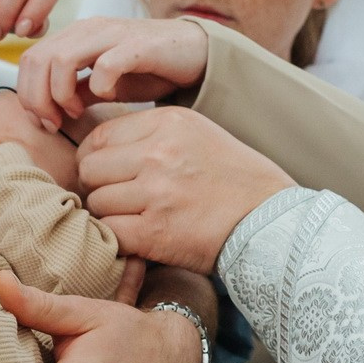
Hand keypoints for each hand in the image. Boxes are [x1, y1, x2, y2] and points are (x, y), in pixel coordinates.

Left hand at [15, 17, 209, 128]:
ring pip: (61, 59)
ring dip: (60, 93)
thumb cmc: (150, 68)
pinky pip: (105, 63)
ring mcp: (112, 34)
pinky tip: (108, 98)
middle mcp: (88, 29)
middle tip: (55, 123)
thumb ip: (76, 91)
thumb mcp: (104, 83)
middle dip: (37, 97)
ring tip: (77, 112)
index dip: (28, 93)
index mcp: (75, 36)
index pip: (30, 59)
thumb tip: (47, 111)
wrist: (196, 53)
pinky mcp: (137, 45)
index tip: (45, 122)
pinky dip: (99, 85)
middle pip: (38, 59)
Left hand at [77, 106, 295, 272]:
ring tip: (136, 219)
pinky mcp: (155, 231)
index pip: (99, 137)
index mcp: (168, 123)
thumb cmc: (238, 181)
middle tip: (120, 200)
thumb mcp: (198, 135)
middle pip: (90, 169)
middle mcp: (158, 153)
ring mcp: (155, 192)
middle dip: (98, 187)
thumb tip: (101, 148)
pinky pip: (110, 232)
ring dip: (110, 215)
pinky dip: (119, 239)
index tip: (110, 175)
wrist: (273, 222)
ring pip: (97, 202)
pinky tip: (140, 238)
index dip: (96, 159)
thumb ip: (152, 134)